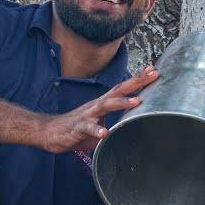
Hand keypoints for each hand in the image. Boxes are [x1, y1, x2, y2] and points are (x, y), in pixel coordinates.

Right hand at [37, 66, 158, 152]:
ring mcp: (87, 115)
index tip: (154, 70)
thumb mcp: (100, 124)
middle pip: (118, 90)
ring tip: (136, 101)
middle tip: (153, 74)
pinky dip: (96, 130)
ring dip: (121, 102)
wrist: (50, 132)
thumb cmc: (78, 128)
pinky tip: (104, 133)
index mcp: (103, 103)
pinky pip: (87, 128)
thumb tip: (133, 128)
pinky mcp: (77, 128)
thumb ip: (115, 124)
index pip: (122, 88)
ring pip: (105, 105)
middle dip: (136, 82)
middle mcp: (96, 105)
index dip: (138, 80)